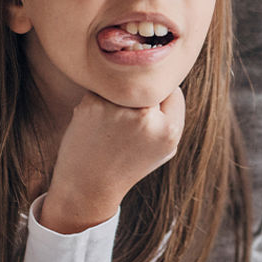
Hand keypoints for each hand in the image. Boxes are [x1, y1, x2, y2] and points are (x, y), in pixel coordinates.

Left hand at [41, 86, 185, 233]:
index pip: (172, 91)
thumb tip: (167, 75)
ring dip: (117, 97)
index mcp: (169, 130)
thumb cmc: (129, 164)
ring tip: (111, 127)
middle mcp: (146, 118)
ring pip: (122, 84)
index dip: (160, 101)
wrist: (89, 185)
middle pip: (147, 85)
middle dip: (138, 96)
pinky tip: (95, 124)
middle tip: (126, 123)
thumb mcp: (165, 149)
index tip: (148, 117)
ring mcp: (118, 110)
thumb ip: (172, 116)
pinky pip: (101, 89)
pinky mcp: (93, 105)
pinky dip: (99, 102)